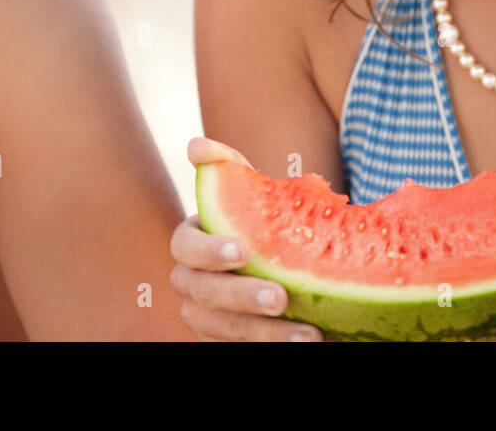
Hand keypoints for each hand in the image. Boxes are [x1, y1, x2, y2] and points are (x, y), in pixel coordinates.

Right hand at [168, 137, 322, 340]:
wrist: (282, 263)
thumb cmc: (260, 221)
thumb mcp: (249, 189)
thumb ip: (225, 165)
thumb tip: (195, 145)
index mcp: (190, 245)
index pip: (186, 249)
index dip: (210, 251)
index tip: (243, 251)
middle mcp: (191, 285)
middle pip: (206, 295)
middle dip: (242, 297)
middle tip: (281, 298)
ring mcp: (206, 319)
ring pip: (225, 332)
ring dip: (265, 335)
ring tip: (309, 334)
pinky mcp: (226, 343)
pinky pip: (241, 350)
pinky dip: (272, 347)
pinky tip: (310, 341)